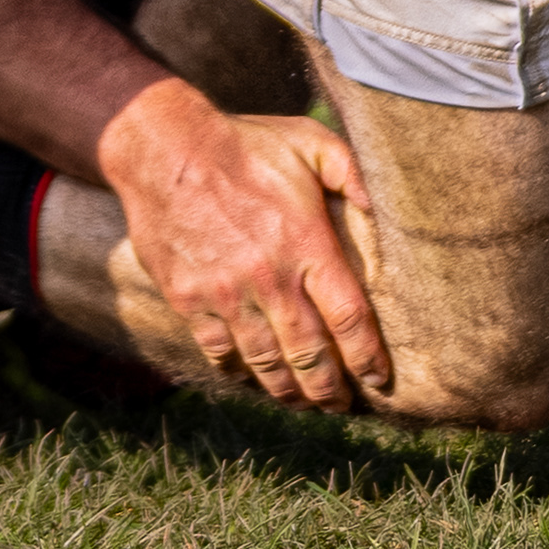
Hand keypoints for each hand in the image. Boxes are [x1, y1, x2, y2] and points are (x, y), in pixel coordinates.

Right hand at [97, 79, 383, 407]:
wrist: (165, 148)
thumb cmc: (244, 143)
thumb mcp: (310, 143)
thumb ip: (353, 174)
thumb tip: (383, 209)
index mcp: (306, 243)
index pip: (349, 318)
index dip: (367, 357)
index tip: (378, 379)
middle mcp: (269, 277)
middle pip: (309, 354)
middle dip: (328, 389)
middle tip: (339, 405)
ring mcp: (226, 293)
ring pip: (265, 361)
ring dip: (287, 389)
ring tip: (300, 400)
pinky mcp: (189, 299)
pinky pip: (219, 349)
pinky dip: (237, 368)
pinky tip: (250, 374)